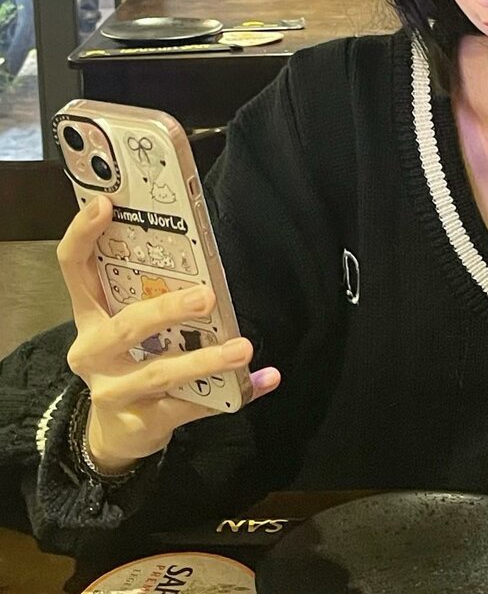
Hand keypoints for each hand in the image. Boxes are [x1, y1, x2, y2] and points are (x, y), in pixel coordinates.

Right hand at [58, 196, 280, 471]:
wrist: (114, 434)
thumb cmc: (129, 359)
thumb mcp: (125, 323)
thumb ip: (148, 291)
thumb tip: (197, 247)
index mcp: (90, 314)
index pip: (74, 267)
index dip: (84, 234)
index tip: (107, 204)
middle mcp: (94, 351)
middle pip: (127, 326)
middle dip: (168, 310)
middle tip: (207, 296)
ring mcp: (114, 391)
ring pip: (161, 373)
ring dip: (206, 359)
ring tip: (243, 348)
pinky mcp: (144, 423)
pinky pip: (193, 407)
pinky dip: (234, 392)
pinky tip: (264, 378)